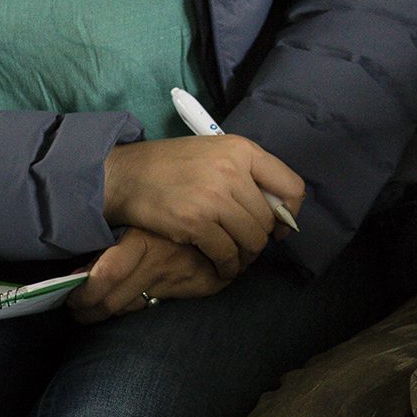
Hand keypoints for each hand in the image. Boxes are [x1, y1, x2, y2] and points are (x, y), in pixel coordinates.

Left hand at [69, 226, 229, 323]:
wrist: (220, 218)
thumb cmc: (164, 221)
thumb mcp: (135, 227)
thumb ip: (108, 252)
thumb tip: (76, 278)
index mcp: (142, 238)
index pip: (106, 275)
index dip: (83, 294)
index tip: (71, 297)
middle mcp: (160, 258)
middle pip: (111, 300)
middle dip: (87, 312)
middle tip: (78, 311)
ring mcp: (178, 274)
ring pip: (129, 308)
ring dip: (106, 312)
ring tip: (95, 308)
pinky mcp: (196, 285)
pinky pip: (151, 306)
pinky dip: (134, 307)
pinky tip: (130, 299)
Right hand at [101, 135, 304, 278]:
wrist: (125, 175)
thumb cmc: (172, 165)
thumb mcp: (215, 153)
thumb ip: (246, 173)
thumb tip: (277, 207)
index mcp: (242, 150)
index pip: (291, 186)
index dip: (289, 212)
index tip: (278, 225)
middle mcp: (233, 171)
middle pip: (268, 219)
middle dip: (261, 238)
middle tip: (248, 245)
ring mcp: (214, 197)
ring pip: (252, 239)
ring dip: (246, 255)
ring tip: (236, 258)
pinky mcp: (195, 222)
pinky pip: (226, 253)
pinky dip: (228, 266)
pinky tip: (221, 265)